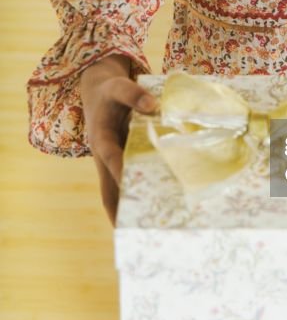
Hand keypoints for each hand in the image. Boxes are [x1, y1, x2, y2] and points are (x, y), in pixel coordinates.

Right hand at [80, 55, 157, 226]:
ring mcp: (111, 164)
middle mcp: (104, 157)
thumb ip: (133, 94)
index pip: (112, 158)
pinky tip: (153, 211)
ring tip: (146, 233)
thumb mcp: (118, 86)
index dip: (121, 173)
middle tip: (138, 230)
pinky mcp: (121, 165)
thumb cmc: (110, 92)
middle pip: (109, 190)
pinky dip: (135, 199)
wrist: (98, 93)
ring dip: (127, 211)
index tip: (134, 190)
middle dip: (121, 210)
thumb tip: (154, 106)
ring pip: (115, 194)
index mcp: (101, 138)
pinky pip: (126, 187)